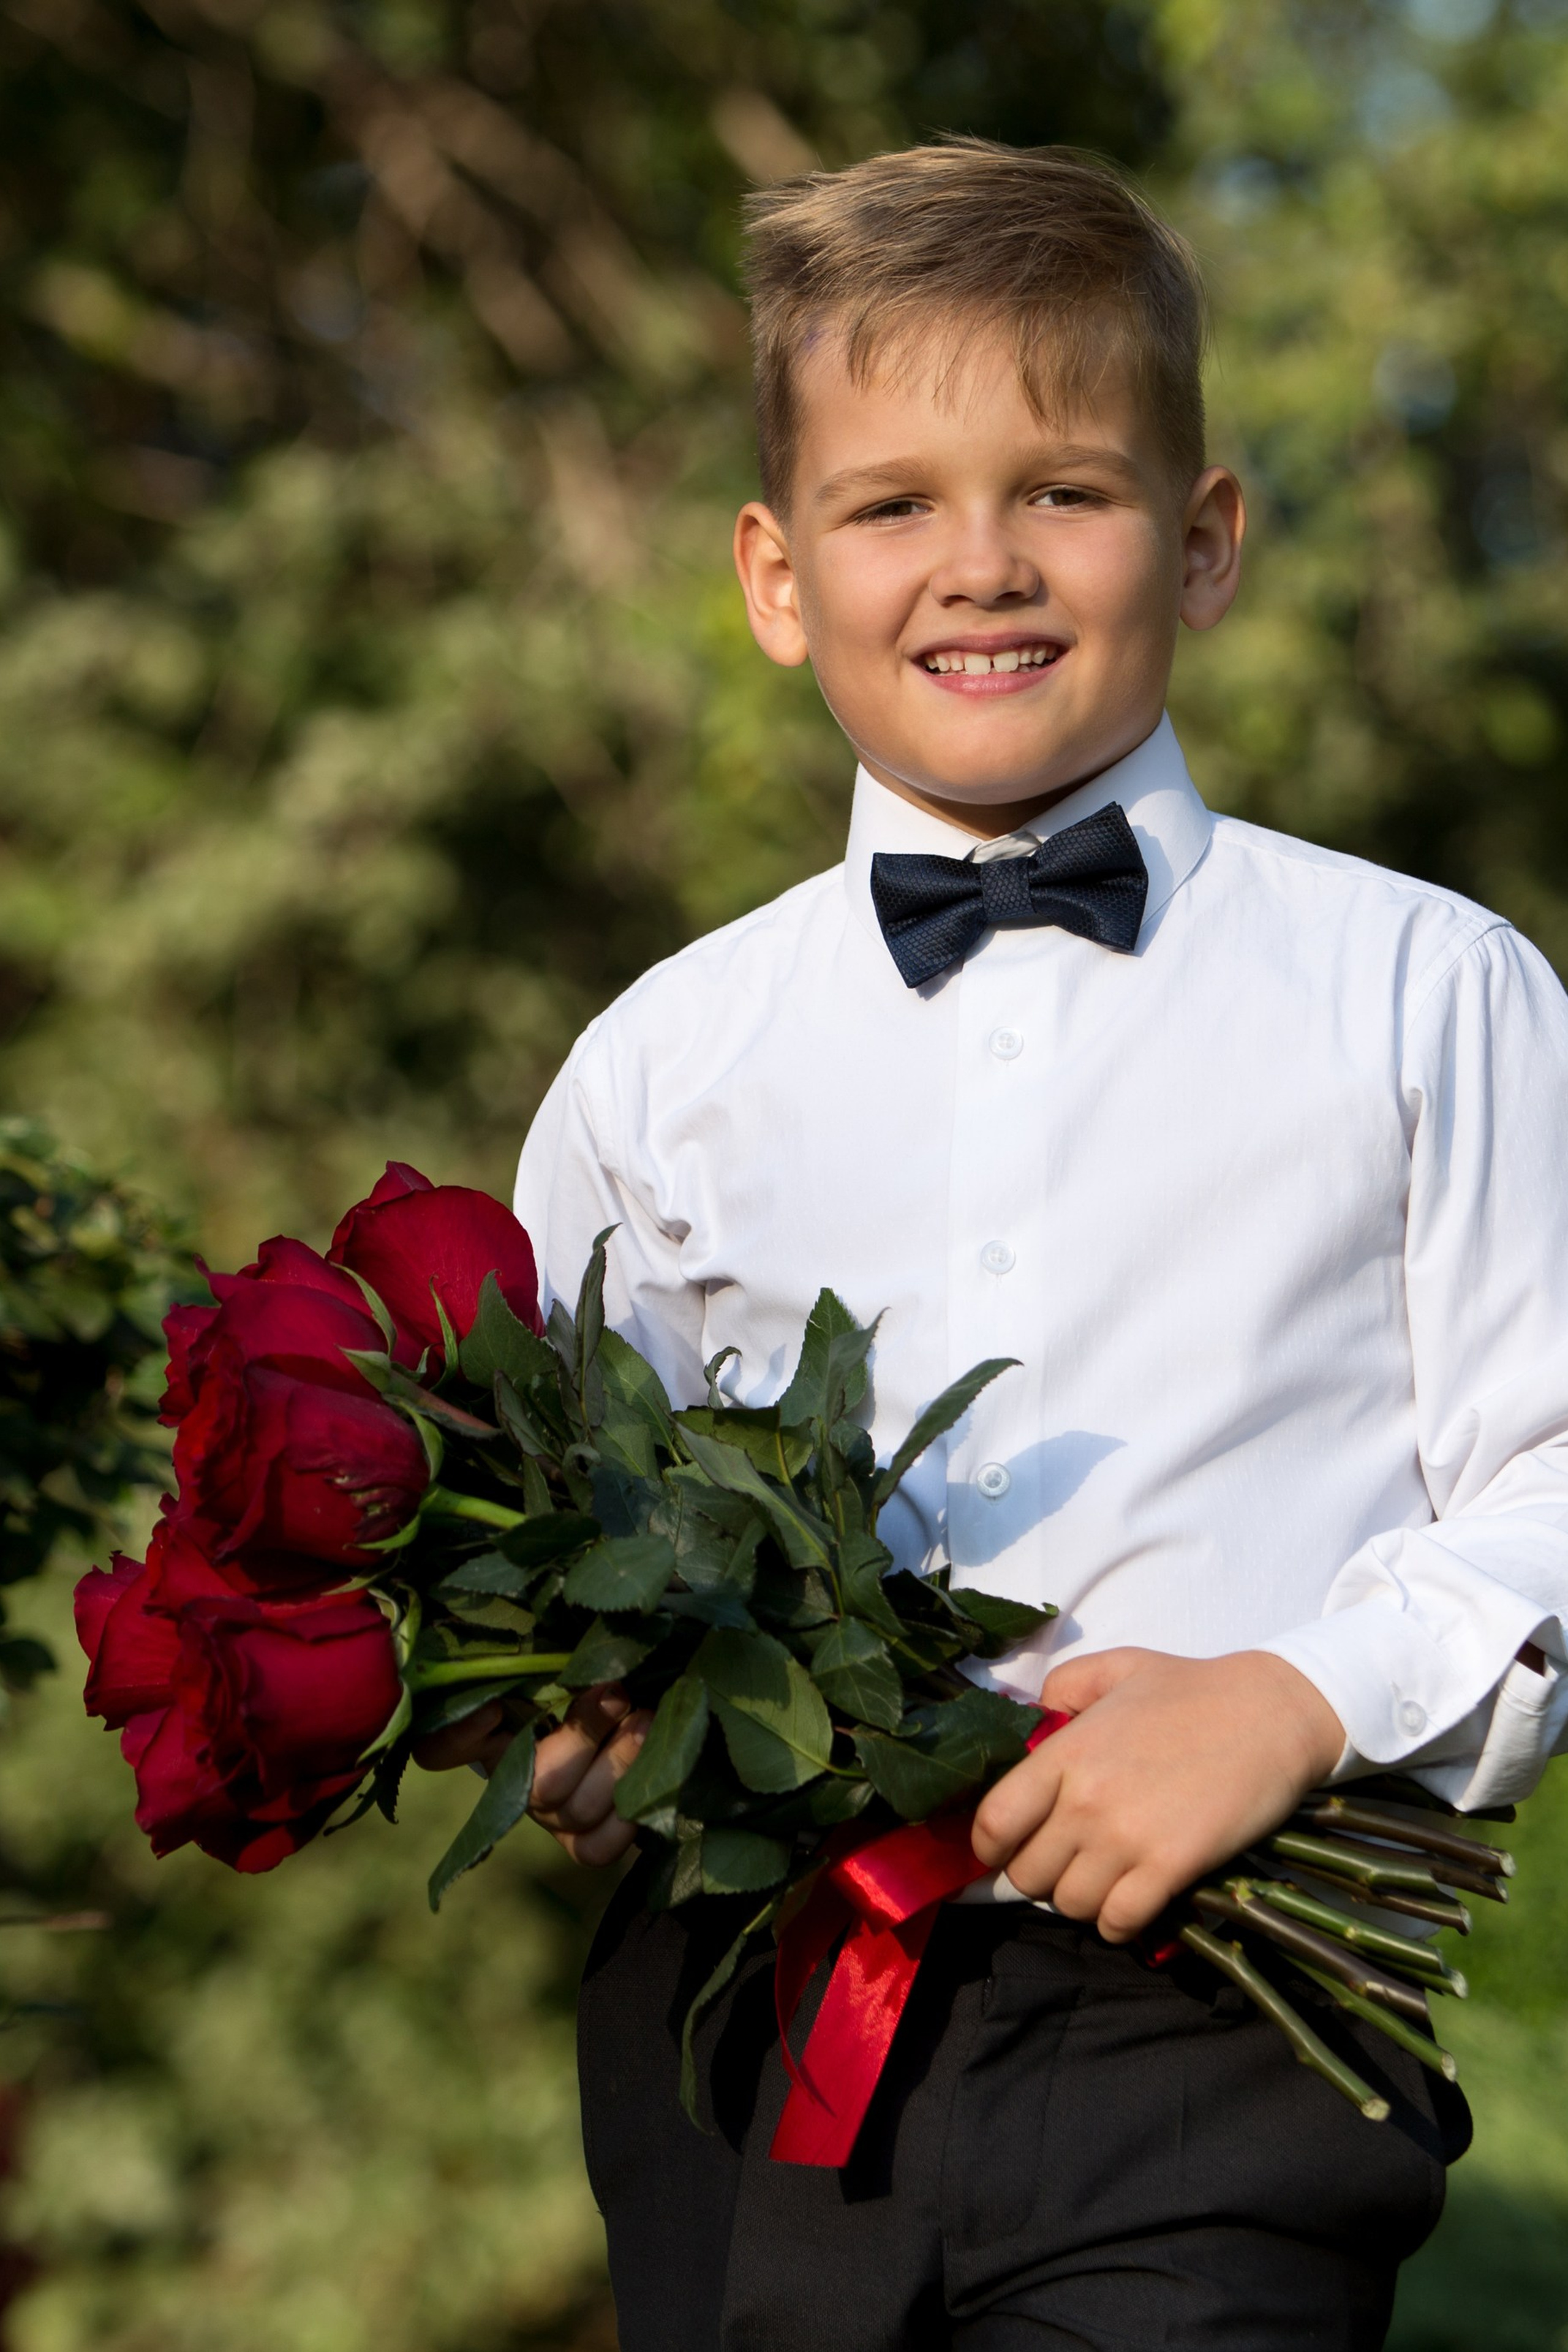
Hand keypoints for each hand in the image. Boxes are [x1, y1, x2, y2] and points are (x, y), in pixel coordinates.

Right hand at [412, 1682, 651, 1866]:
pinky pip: (598, 1848)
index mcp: (491, 1736)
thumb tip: (525, 1662)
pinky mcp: (582, 1843)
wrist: (611, 1722)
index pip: (439, 1748)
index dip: (458, 1737)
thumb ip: (538, 1658)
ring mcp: (548, 1817)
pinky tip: (649, 1774)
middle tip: (618, 1693)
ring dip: (619, 1763)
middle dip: (584, 1736)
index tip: (491, 1707)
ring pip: (575, 1810)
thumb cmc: (575, 1683)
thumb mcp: (555, 1665)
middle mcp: (513, 1782)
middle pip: (538, 1782)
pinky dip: (626, 1817)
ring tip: (646, 1721)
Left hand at [971, 1648, 1344, 1943]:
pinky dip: (1117, 1923)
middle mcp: (1086, 1801)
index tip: (1004, 1848)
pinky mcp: (1171, 1868)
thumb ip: (1060, 1689)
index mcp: (1066, 1752)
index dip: (989, 1846)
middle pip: (1028, 1874)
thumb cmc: (1191, 1689)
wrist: (1272, 1715)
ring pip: (1070, 1905)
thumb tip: (1026, 1721)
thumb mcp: (1115, 1668)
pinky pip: (1119, 1923)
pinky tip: (1129, 1902)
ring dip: (1079, 1900)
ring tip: (1100, 1878)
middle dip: (1038, 1874)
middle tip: (1062, 1861)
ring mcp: (1128, 1839)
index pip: (994, 1822)